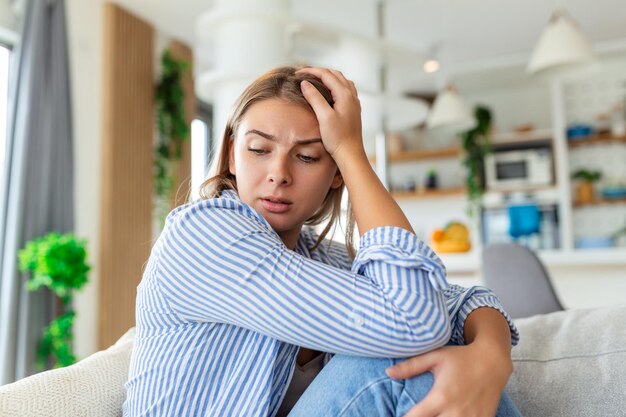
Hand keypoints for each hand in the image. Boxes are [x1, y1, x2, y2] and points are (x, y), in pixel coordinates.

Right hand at [296, 67, 363, 161]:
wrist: (350, 153)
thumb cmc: (338, 138)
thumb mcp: (324, 117)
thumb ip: (315, 98)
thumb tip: (305, 83)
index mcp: (345, 95)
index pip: (327, 74)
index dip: (311, 71)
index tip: (298, 73)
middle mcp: (352, 95)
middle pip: (335, 74)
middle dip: (319, 71)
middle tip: (304, 74)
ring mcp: (354, 102)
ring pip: (341, 80)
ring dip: (328, 76)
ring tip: (315, 79)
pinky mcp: (353, 109)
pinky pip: (345, 89)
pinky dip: (334, 84)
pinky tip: (329, 91)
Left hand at [385, 341, 512, 416]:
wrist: (493, 360)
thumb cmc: (461, 357)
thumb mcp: (435, 356)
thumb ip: (411, 366)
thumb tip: (388, 372)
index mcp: (440, 396)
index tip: (398, 416)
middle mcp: (455, 411)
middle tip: (421, 414)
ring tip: (435, 415)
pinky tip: (448, 416)